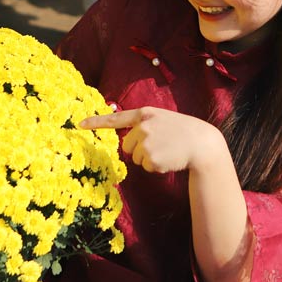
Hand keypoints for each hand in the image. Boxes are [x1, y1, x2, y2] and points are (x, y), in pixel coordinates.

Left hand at [80, 106, 226, 173]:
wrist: (202, 143)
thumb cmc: (183, 132)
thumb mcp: (163, 120)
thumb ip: (144, 124)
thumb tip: (128, 140)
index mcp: (145, 114)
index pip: (116, 118)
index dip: (96, 122)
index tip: (79, 125)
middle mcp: (143, 126)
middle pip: (127, 146)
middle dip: (140, 149)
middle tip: (161, 145)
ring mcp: (146, 142)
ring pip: (136, 158)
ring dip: (149, 158)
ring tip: (168, 150)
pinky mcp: (151, 158)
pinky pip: (146, 167)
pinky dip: (157, 167)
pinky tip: (170, 158)